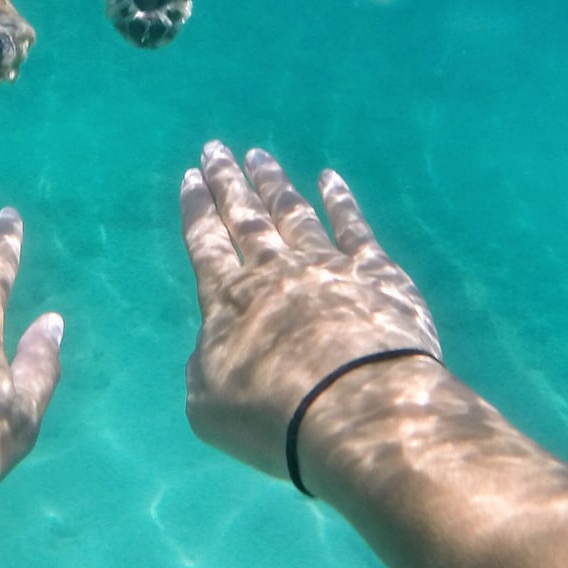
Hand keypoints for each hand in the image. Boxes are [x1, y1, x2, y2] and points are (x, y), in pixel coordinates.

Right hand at [179, 141, 440, 478]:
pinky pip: (353, 227)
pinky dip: (340, 200)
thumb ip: (203, 370)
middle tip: (216, 148)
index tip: (191, 176)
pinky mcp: (376, 273)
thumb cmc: (273, 419)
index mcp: (227, 301)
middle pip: (245, 218)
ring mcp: (326, 266)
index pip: (206, 244)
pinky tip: (330, 179)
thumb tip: (210, 348)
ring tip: (259, 155)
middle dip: (228, 182)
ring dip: (274, 183)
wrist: (354, 408)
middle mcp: (273, 272)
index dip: (197, 209)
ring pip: (292, 213)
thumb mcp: (209, 409)